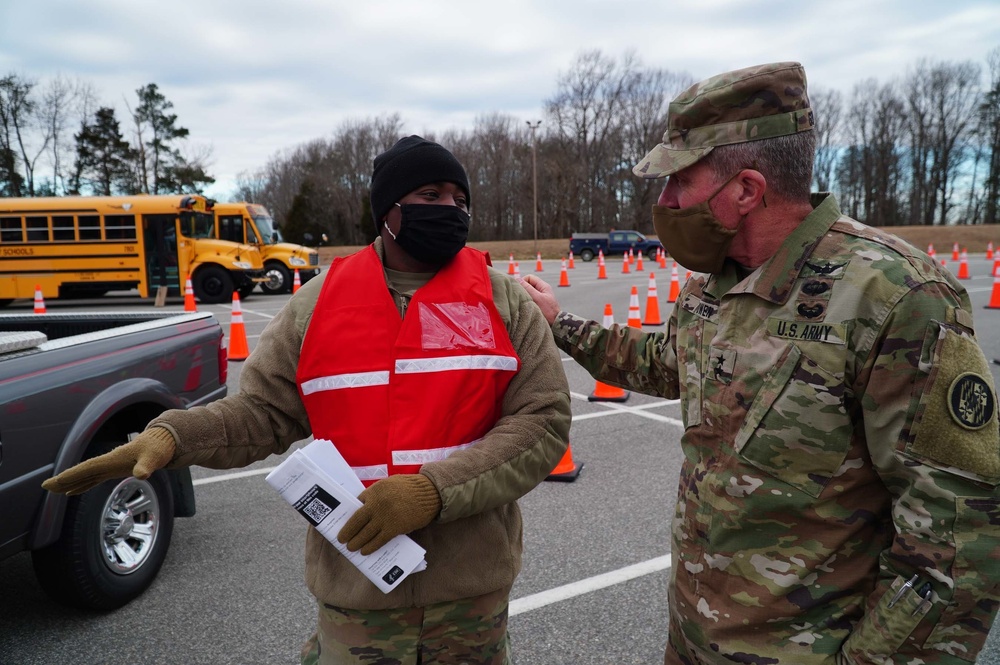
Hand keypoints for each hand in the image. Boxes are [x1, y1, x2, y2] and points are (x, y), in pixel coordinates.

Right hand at [41, 427, 175, 495]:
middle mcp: (109, 462)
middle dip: (64, 479)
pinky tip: (74, 491)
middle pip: (82, 472)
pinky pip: (94, 478)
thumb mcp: (154, 457)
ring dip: (71, 482)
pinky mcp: (116, 469)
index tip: (55, 482)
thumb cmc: (159, 448)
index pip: (87, 469)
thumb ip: (147, 466)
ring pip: (86, 475)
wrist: (165, 441)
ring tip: (55, 490)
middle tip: (46, 486)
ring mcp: (111, 465)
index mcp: (113, 459)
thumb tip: (142, 474)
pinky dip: (83, 484)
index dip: (71, 475)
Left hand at [337, 474, 440, 554]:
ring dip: (357, 542)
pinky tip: (365, 551)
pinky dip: (371, 547)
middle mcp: (376, 504)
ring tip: (351, 548)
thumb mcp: (388, 485)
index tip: (343, 523)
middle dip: (348, 532)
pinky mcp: (394, 528)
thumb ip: (375, 495)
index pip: (355, 504)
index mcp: (373, 491)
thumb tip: (363, 508)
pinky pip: (379, 540)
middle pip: (356, 522)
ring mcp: (385, 517)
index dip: (349, 516)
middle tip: (342, 540)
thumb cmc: (408, 488)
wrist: (428, 493)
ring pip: (365, 533)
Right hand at [519, 274, 560, 324]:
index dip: (523, 282)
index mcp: (543, 286)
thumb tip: (517, 279)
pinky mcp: (539, 305)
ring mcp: (541, 298)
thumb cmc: (548, 311)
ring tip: (524, 303)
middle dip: (523, 290)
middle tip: (521, 298)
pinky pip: (530, 300)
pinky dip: (526, 302)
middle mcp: (542, 290)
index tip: (520, 290)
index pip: (529, 278)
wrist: (556, 325)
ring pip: (528, 293)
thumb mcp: (537, 298)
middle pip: (528, 285)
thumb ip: (527, 288)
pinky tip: (525, 308)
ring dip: (524, 297)